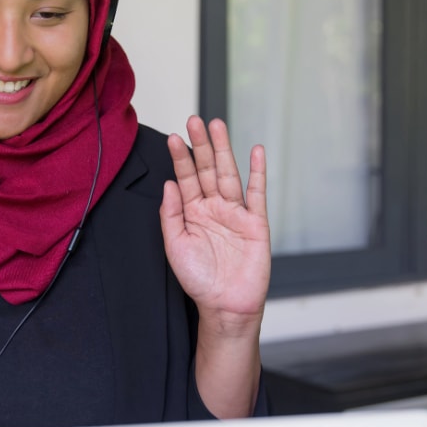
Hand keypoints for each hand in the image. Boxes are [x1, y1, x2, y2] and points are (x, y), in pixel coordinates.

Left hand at [160, 116, 269, 334]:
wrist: (225, 305)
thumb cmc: (199, 280)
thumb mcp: (175, 246)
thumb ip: (171, 214)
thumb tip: (169, 184)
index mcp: (192, 213)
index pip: (185, 179)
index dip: (179, 158)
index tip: (173, 137)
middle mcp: (213, 208)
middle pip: (207, 169)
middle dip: (200, 145)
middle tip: (195, 121)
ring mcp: (235, 213)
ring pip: (229, 174)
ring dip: (223, 150)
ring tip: (217, 126)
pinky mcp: (256, 222)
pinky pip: (257, 192)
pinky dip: (257, 172)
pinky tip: (255, 151)